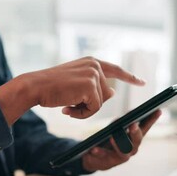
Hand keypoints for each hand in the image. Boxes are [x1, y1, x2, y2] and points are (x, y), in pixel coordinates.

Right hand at [0, 57, 145, 124]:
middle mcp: (95, 65)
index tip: (141, 82)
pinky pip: (94, 108)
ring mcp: (94, 74)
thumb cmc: (52, 87)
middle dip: (89, 105)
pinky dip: (82, 114)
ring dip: (84, 110)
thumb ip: (94, 87)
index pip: (115, 69)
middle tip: (70, 105)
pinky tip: (67, 109)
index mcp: (91, 62)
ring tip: (67, 106)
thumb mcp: (76, 85)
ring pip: (100, 103)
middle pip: (105, 94)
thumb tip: (113, 93)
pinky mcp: (90, 85)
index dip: (129, 77)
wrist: (35, 86)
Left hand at [82, 110, 161, 171]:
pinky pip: (104, 156)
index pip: (146, 127)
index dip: (152, 119)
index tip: (158, 110)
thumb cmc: (109, 140)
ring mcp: (122, 156)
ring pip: (124, 152)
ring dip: (119, 144)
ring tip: (112, 138)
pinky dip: (99, 152)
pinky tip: (93, 148)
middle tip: (133, 125)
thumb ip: (121, 122)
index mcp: (135, 137)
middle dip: (136, 133)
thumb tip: (125, 117)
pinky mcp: (110, 162)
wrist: (96, 158)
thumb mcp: (115, 128)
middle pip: (137, 140)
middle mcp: (132, 148)